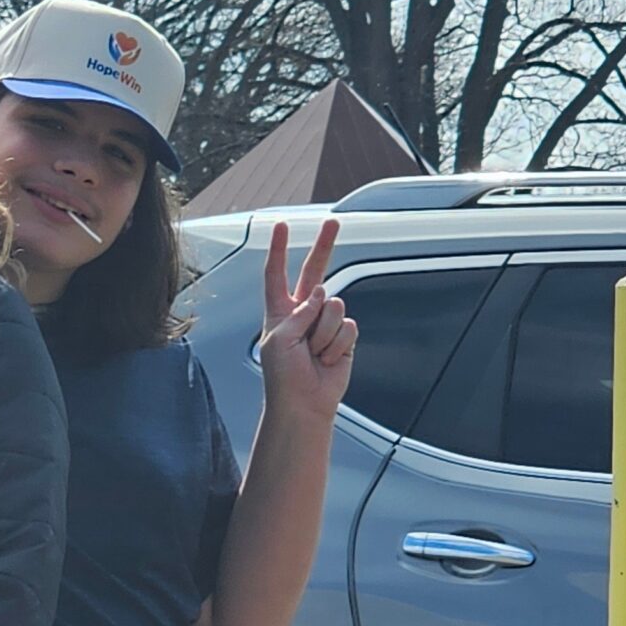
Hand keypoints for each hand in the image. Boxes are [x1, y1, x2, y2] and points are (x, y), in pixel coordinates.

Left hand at [254, 218, 356, 422]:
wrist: (303, 403)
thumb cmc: (283, 376)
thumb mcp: (279, 338)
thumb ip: (300, 312)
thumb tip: (324, 294)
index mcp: (279, 310)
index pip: (277, 273)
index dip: (279, 249)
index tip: (282, 226)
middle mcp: (304, 312)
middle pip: (315, 271)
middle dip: (324, 246)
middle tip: (333, 223)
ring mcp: (325, 323)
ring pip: (335, 307)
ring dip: (324, 333)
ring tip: (313, 353)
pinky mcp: (344, 337)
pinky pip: (348, 327)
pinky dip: (337, 345)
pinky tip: (327, 359)